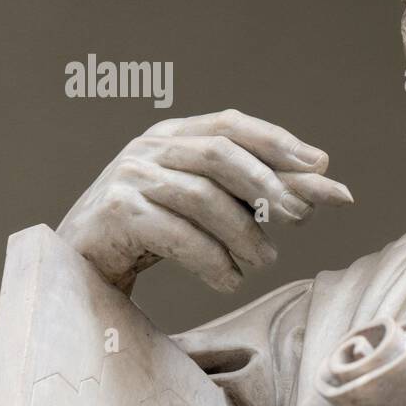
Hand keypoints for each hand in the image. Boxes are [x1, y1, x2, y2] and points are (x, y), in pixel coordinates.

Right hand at [56, 109, 352, 293]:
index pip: (231, 125)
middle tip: (302, 217)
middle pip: (221, 155)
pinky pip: (176, 234)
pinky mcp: (115, 213)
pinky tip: (230, 281)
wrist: (81, 268)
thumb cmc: (153, 233)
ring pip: (202, 197)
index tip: (321, 165)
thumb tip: (324, 171)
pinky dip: (211, 259)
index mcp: (172, 135)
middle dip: (268, 185)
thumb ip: (256, 188)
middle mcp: (148, 147)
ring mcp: (128, 177)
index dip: (278, 142)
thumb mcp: (208, 204)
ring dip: (243, 233)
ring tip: (266, 262)